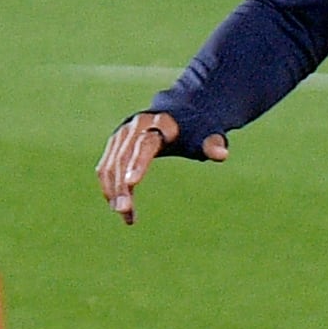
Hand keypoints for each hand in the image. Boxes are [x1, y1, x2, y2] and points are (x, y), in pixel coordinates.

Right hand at [97, 111, 225, 223]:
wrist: (180, 112)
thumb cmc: (197, 129)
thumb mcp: (209, 135)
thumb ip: (213, 144)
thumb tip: (221, 154)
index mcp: (160, 123)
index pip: (145, 144)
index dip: (137, 163)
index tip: (132, 184)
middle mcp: (136, 126)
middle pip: (123, 157)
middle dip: (121, 185)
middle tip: (125, 212)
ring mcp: (123, 134)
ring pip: (110, 164)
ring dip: (113, 191)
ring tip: (125, 216)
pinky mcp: (115, 143)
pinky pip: (106, 167)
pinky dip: (110, 187)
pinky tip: (118, 207)